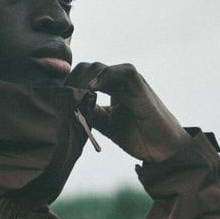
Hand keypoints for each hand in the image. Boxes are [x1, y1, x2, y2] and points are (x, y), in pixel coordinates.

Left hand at [65, 62, 191, 161]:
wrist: (164, 150)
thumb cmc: (139, 138)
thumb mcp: (106, 125)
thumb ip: (90, 113)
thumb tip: (68, 107)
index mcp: (111, 90)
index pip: (85, 76)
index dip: (69, 83)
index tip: (56, 97)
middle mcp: (120, 83)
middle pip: (89, 68)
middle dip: (72, 80)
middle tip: (61, 96)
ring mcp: (131, 83)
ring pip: (102, 68)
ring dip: (84, 78)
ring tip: (73, 94)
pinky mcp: (142, 87)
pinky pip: (123, 71)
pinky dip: (106, 76)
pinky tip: (92, 88)